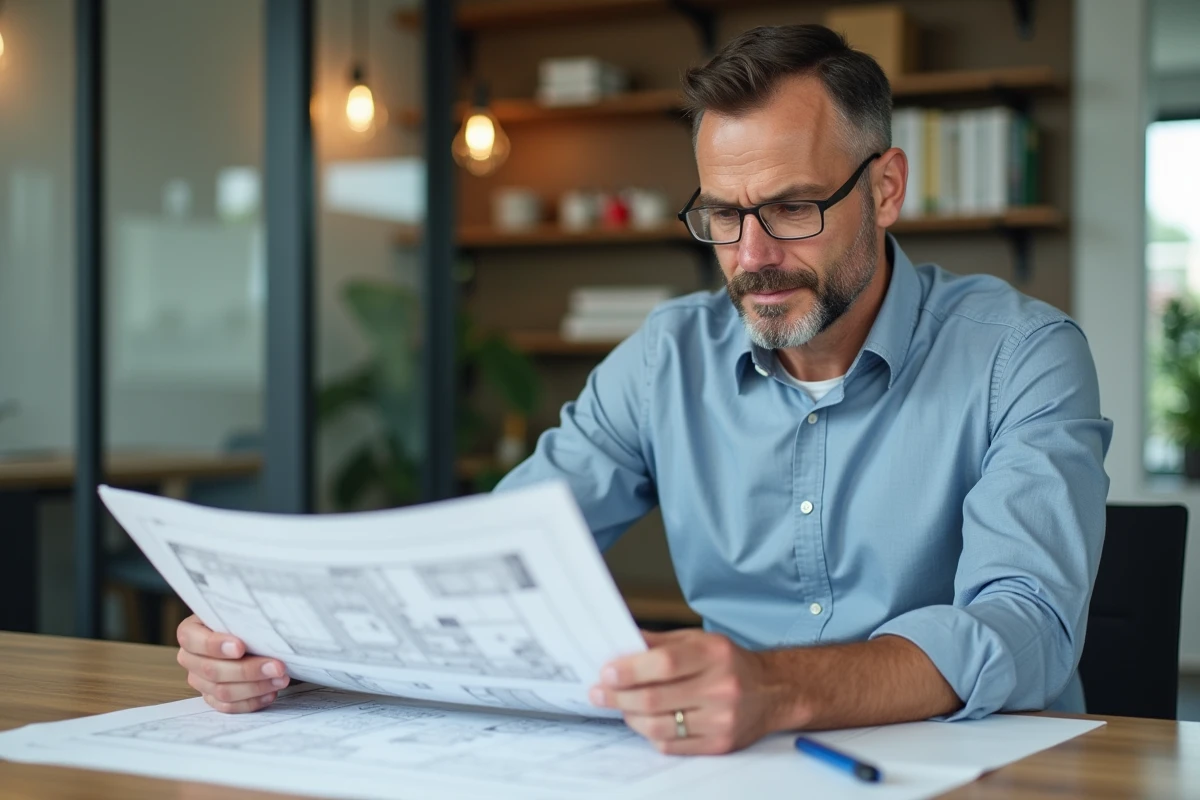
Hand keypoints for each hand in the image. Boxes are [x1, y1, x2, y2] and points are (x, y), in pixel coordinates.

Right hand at [175, 615, 288, 712]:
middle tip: (277, 666)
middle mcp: (190, 658)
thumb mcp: (242, 611)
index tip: (241, 647)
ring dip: (255, 687)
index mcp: (190, 632)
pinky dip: (251, 701)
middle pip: (211, 670)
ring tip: (281, 679)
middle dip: (247, 670)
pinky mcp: (213, 697)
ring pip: (222, 691)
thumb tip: (263, 619)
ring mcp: (200, 680)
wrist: (251, 633)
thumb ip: (244, 616)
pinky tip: (270, 692)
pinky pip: (229, 706)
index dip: (215, 645)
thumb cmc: (245, 619)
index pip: (192, 639)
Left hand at [588, 629, 789, 754]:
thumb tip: (621, 642)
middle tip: (599, 693)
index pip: (665, 663)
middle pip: (656, 699)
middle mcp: (721, 687)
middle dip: (619, 697)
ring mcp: (721, 719)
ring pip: (660, 726)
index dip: (630, 670)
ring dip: (630, 717)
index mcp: (714, 654)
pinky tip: (644, 722)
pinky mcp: (720, 744)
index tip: (607, 673)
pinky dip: (651, 734)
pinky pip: (672, 745)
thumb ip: (660, 642)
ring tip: (620, 707)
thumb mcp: (699, 640)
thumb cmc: (729, 663)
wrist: (772, 691)